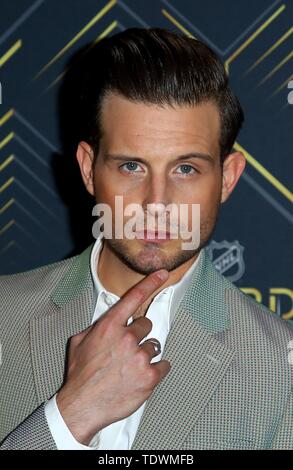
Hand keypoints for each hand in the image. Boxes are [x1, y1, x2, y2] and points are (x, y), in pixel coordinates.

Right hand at [56, 269, 170, 444]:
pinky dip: (156, 369)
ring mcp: (140, 357)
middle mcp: (126, 338)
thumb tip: (108, 319)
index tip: (162, 274)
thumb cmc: (80, 376)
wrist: (83, 406)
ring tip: (130, 366)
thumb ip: (97, 326)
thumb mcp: (80, 342)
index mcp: (109, 327)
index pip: (134, 297)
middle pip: (146, 324)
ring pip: (154, 345)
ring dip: (145, 353)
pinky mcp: (150, 376)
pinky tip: (141, 375)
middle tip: (127, 349)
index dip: (150, 283)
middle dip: (138, 334)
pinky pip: (164, 364)